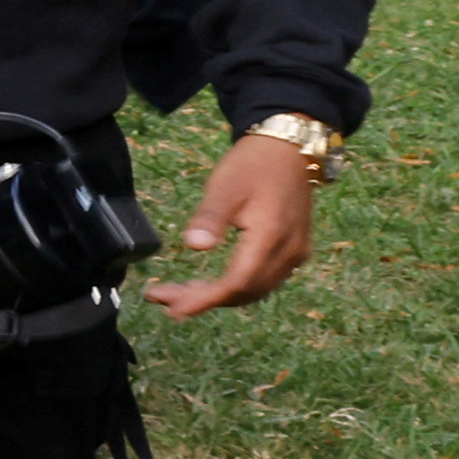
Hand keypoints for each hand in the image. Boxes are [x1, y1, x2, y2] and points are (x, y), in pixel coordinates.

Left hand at [147, 126, 325, 314]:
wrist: (288, 149)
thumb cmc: (253, 165)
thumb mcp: (224, 186)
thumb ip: (209, 217)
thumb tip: (193, 247)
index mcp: (271, 236)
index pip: (236, 282)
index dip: (205, 300)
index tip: (174, 309)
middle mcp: (289, 252)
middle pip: (244, 292)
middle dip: (203, 300)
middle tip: (162, 297)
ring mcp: (295, 253)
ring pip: (255, 290)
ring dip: (218, 297)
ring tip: (178, 291)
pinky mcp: (294, 250)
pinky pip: (263, 281)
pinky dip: (235, 287)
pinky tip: (208, 282)